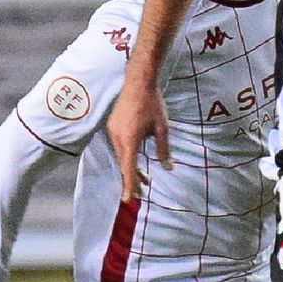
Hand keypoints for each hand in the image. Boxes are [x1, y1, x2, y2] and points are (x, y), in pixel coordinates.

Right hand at [107, 75, 168, 203]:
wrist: (138, 82)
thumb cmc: (152, 104)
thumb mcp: (162, 128)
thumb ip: (164, 149)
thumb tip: (169, 168)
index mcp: (129, 139)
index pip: (128, 168)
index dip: (130, 185)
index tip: (130, 199)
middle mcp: (118, 137)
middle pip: (124, 164)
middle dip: (132, 180)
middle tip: (140, 195)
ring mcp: (113, 131)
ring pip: (122, 156)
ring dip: (131, 168)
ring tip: (145, 181)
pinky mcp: (113, 126)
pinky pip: (120, 146)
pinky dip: (128, 156)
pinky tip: (136, 161)